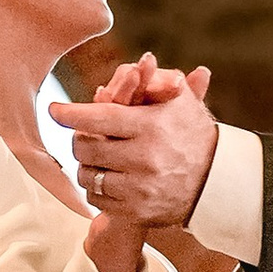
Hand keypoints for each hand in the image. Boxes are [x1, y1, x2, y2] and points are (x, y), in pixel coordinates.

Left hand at [52, 57, 220, 227]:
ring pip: (87, 175)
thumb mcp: (181, 102)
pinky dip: (96, 188)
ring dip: (86, 165)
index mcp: (151, 126)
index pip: (100, 117)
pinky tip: (108, 178)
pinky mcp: (137, 212)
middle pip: (86, 148)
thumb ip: (158, 80)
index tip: (55, 110)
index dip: (72, 113)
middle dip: (80, 139)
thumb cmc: (194, 134)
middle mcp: (144, 158)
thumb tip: (144, 60)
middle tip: (85, 135)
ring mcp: (139, 189)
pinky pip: (97, 199)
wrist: (217, 183)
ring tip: (96, 157)